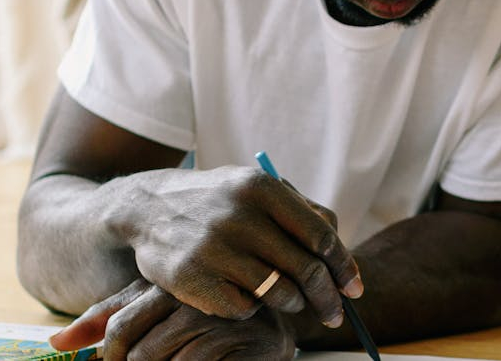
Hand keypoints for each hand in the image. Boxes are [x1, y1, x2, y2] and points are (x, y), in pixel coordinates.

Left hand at [50, 278, 296, 359]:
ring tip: (184, 357)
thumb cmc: (202, 323)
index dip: (109, 357)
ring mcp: (230, 320)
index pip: (119, 327)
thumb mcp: (153, 313)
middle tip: (156, 359)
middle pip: (139, 353)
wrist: (270, 328)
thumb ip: (108, 320)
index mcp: (174, 282)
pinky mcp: (256, 344)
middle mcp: (202, 296)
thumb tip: (56, 342)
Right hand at [110, 165, 360, 325]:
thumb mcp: (257, 189)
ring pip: (279, 293)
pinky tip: (244, 294)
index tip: (353, 289)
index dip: (344, 267)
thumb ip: (301, 211)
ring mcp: (213, 247)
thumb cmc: (218, 201)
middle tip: (334, 313)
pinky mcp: (192, 278)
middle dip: (327, 298)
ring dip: (291, 302)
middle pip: (306, 270)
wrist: (147, 206)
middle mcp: (238, 215)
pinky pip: (243, 308)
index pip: (320, 236)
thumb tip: (341, 250)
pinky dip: (251, 307)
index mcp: (261, 188)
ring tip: (287, 298)